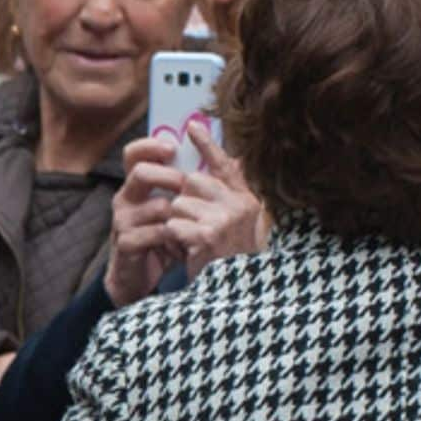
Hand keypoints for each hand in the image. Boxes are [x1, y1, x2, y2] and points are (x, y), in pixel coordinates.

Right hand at [106, 138, 188, 307]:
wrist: (139, 277)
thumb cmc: (162, 236)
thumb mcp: (176, 207)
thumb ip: (196, 183)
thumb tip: (235, 159)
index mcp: (136, 184)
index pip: (133, 153)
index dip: (151, 145)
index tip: (174, 147)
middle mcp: (125, 197)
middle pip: (141, 172)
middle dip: (171, 176)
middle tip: (190, 186)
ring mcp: (122, 219)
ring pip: (155, 205)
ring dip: (180, 214)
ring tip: (194, 222)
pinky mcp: (125, 242)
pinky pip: (156, 233)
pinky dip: (175, 238)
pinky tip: (184, 244)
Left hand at [163, 125, 268, 272]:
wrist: (236, 294)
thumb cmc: (230, 260)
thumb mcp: (235, 226)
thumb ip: (224, 198)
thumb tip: (201, 173)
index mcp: (246, 199)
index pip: (225, 165)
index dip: (207, 144)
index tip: (191, 126)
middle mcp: (239, 205)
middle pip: (192, 182)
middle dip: (183, 202)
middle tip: (192, 225)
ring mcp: (225, 218)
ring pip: (179, 204)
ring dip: (178, 224)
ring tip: (192, 243)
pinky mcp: (208, 234)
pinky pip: (174, 224)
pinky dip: (174, 240)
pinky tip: (188, 251)